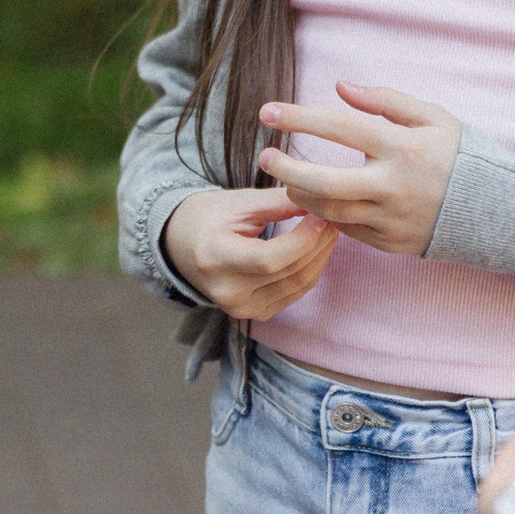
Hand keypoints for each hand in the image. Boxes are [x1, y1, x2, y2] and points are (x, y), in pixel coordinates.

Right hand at [159, 187, 339, 320]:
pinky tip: (316, 251)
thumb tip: (319, 198)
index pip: (270, 259)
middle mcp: (226, 292)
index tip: (322, 216)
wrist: (180, 244)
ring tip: (329, 232)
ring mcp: (240, 308)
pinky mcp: (253, 314)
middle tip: (335, 218)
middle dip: (318, 245)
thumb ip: (278, 203)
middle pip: (288, 273)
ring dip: (320, 258)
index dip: (303, 240)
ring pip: (297, 286)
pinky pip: (293, 295)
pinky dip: (310, 272)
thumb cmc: (207, 216)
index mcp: (215, 259)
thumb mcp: (238, 203)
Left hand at [256, 82, 459, 256]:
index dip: (299, 118)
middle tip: (263, 157)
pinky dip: (326, 215)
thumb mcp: (432, 117)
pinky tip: (317, 200)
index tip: (267, 111)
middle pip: (324, 182)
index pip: (339, 128)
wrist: (498, 211)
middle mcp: (394, 186)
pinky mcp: (391, 243)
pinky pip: (347, 230)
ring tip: (286, 178)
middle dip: (286, 169)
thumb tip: (341, 87)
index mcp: (402, 148)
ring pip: (329, 211)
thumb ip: (385, 100)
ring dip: (300, 194)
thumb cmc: (460, 156)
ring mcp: (392, 219)